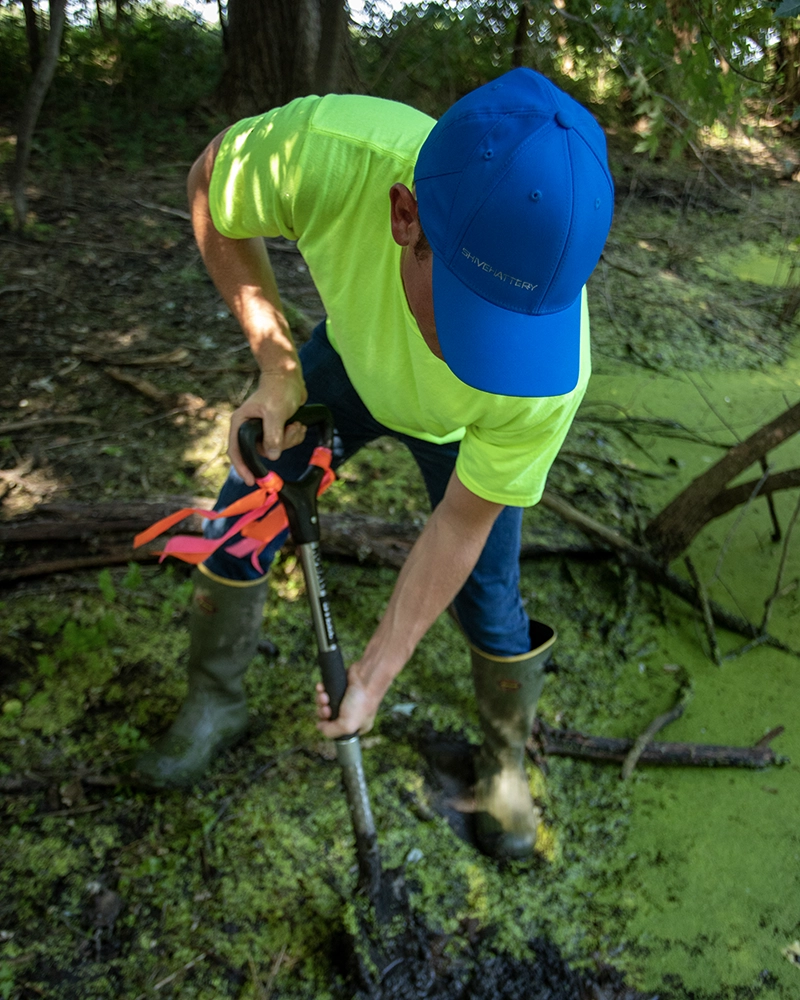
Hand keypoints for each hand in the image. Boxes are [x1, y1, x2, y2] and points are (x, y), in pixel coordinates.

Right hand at [228, 368, 307, 484]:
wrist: (289, 377)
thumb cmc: (278, 390)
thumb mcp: (275, 412)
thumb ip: (273, 434)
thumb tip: (272, 456)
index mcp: (241, 423)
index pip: (236, 451)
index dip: (242, 467)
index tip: (251, 481)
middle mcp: (249, 428)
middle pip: (262, 451)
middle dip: (280, 445)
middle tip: (290, 430)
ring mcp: (263, 430)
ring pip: (276, 448)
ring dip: (290, 439)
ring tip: (295, 423)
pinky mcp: (276, 429)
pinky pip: (285, 443)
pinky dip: (294, 436)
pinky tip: (297, 423)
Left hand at [315, 672, 379, 738]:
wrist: (366, 677)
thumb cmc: (361, 701)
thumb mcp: (346, 726)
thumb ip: (331, 731)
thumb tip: (320, 727)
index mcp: (355, 727)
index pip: (335, 732)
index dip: (327, 726)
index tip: (328, 720)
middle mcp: (350, 715)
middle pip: (327, 718)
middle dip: (323, 712)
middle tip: (326, 708)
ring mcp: (344, 701)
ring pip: (324, 704)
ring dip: (320, 700)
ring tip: (324, 696)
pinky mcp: (339, 688)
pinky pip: (324, 691)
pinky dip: (321, 690)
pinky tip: (322, 687)